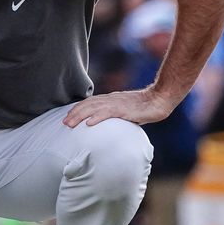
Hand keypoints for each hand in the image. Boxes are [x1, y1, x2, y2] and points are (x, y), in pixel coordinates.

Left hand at [63, 89, 177, 127]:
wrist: (159, 99)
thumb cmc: (145, 107)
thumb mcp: (126, 111)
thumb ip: (116, 115)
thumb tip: (108, 125)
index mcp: (111, 100)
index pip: (90, 103)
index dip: (78, 109)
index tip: (68, 117)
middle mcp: (111, 99)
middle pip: (88, 104)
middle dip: (74, 113)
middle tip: (64, 123)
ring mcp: (117, 103)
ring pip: (94, 108)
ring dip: (80, 116)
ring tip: (70, 123)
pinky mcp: (124, 109)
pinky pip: (108, 113)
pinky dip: (97, 118)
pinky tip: (89, 124)